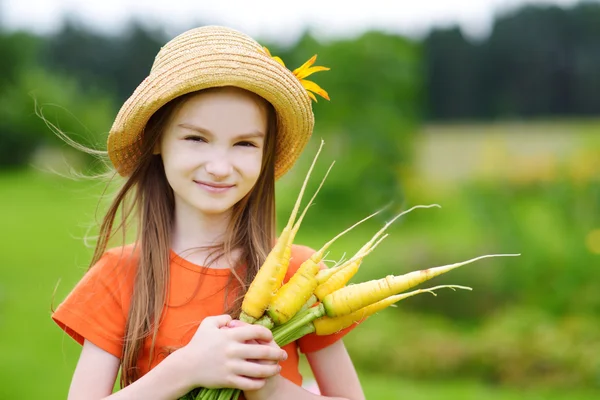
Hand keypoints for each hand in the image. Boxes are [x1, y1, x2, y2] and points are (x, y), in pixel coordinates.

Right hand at [172, 315, 287, 390]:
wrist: (186, 367)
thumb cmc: (198, 344)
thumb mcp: (207, 324)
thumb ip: (222, 318)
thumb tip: (235, 320)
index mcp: (230, 335)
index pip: (256, 332)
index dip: (268, 334)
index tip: (271, 338)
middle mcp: (233, 351)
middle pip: (263, 352)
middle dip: (277, 354)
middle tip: (284, 355)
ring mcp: (231, 367)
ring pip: (259, 370)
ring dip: (272, 369)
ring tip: (277, 368)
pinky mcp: (228, 380)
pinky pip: (249, 383)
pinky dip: (259, 382)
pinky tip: (264, 380)